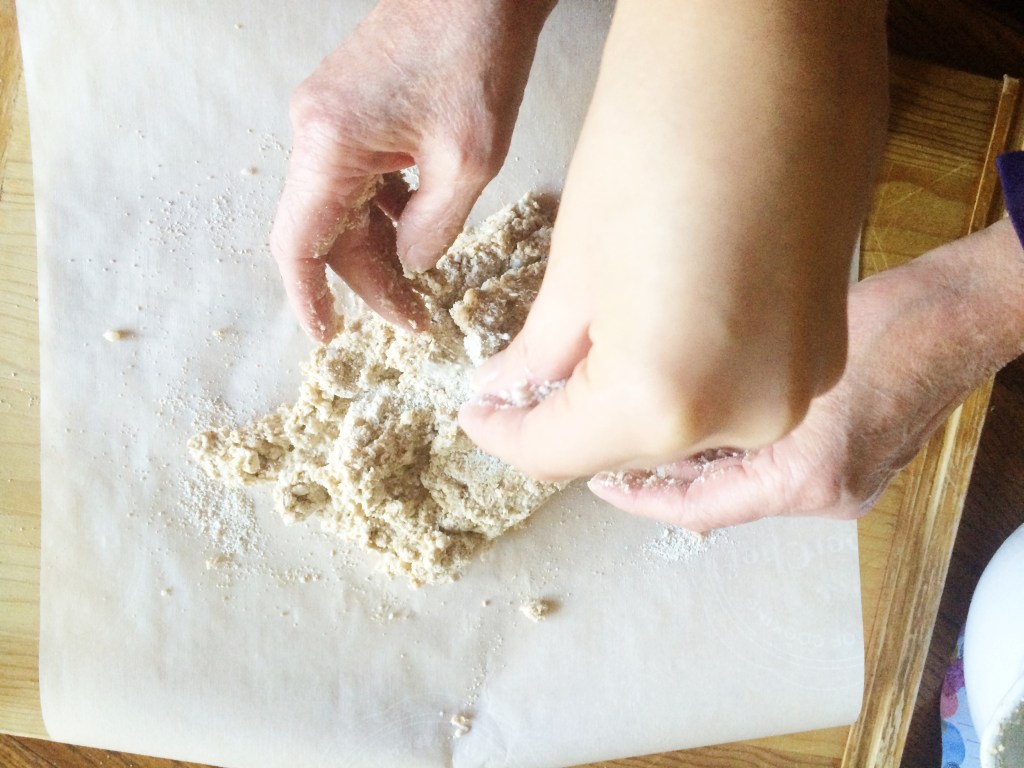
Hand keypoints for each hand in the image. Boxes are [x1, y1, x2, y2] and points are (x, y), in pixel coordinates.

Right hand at [270, 0, 555, 341]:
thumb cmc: (477, 53)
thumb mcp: (468, 160)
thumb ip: (434, 228)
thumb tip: (410, 267)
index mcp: (330, 143)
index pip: (297, 243)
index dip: (308, 298)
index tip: (328, 336)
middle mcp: (314, 131)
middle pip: (324, 231)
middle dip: (368, 281)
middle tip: (414, 318)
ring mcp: (329, 118)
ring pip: (342, 207)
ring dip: (379, 250)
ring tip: (422, 287)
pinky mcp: (351, 111)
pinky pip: (357, 179)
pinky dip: (385, 212)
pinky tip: (420, 230)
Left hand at [460, 0, 888, 479]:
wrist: (772, 44)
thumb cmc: (662, 125)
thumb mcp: (576, 262)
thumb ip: (543, 353)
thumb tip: (514, 391)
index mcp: (666, 399)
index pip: (556, 454)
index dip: (505, 434)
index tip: (479, 411)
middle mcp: (745, 414)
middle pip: (624, 447)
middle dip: (564, 420)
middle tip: (519, 381)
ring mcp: (797, 385)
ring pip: (682, 426)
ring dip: (624, 402)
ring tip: (581, 349)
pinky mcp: (826, 346)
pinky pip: (733, 391)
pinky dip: (683, 377)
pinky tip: (652, 330)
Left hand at [588, 220, 1023, 529]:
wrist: (959, 317)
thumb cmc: (886, 320)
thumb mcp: (788, 353)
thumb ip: (723, 395)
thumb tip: (652, 408)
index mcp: (805, 478)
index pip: (698, 506)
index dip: (640, 498)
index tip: (597, 484)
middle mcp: (822, 495)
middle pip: (716, 499)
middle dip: (659, 476)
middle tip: (604, 450)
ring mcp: (838, 484)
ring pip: (738, 482)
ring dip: (692, 460)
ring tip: (638, 429)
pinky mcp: (846, 464)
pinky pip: (766, 468)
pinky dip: (727, 450)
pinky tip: (695, 417)